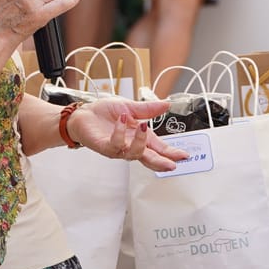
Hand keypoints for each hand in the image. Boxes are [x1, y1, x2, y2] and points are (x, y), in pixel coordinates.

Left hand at [64, 99, 189, 172]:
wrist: (83, 113)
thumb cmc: (105, 112)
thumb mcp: (130, 107)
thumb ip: (148, 109)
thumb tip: (167, 105)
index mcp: (140, 136)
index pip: (159, 147)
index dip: (171, 152)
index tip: (184, 156)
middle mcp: (131, 145)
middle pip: (149, 158)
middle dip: (161, 161)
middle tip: (172, 163)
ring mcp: (118, 148)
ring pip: (134, 153)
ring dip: (141, 141)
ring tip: (144, 126)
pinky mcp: (105, 147)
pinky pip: (115, 144)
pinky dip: (120, 133)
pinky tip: (122, 121)